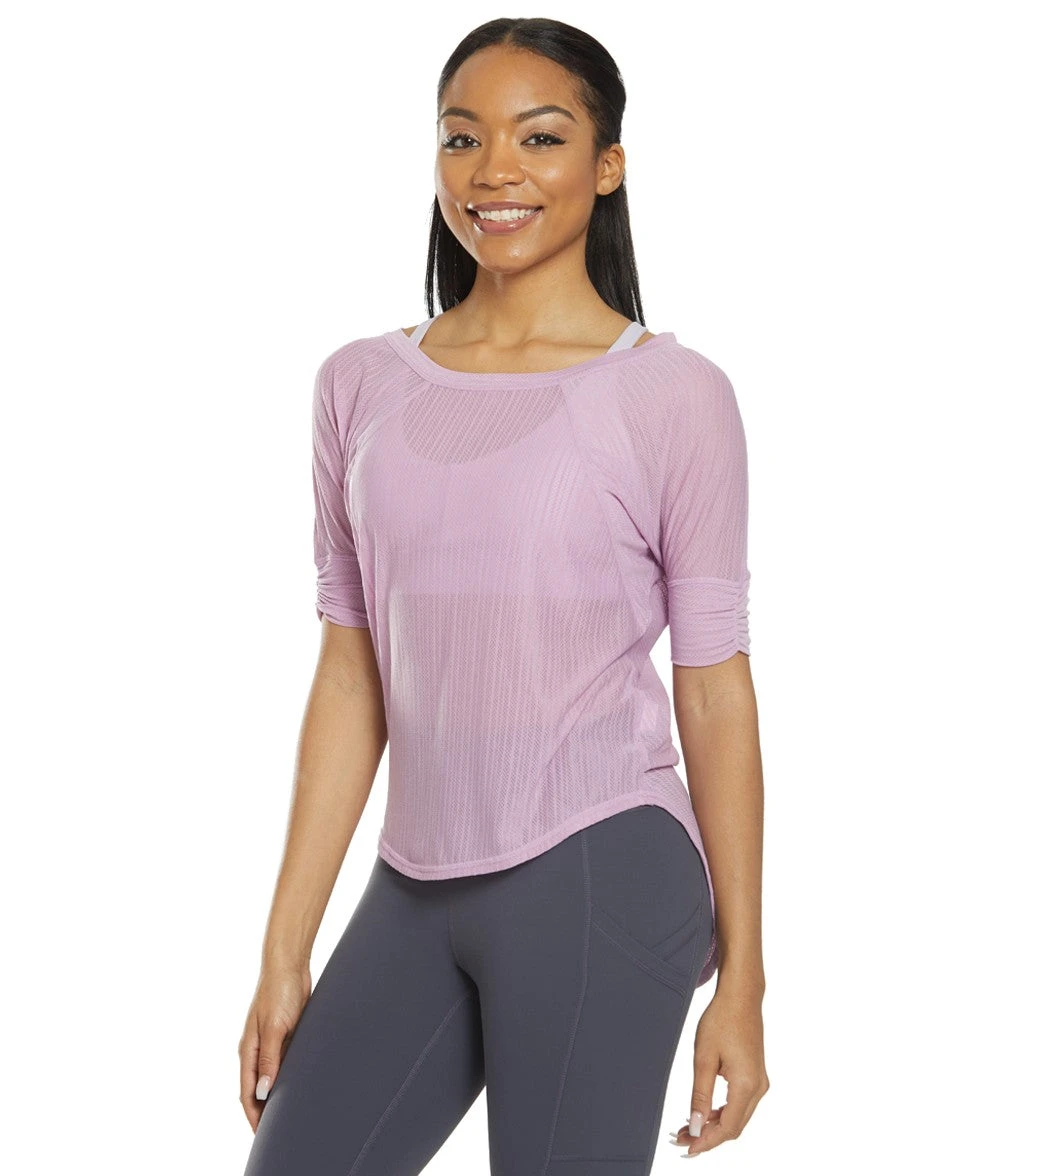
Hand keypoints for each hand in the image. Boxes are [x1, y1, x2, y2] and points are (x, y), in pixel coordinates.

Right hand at [238, 962, 311, 1131]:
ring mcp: (271, 1042)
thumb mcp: (275, 1027)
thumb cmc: (279, 992)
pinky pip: (284, 1063)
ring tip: (287, 1115)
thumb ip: (269, 1059)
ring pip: (272, 1077)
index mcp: (249, 1050)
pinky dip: (288, 1077)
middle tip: (275, 1131)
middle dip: (263, 1110)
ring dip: (276, 1094)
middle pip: (258, 1088)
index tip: (262, 1134)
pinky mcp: (285, 1035)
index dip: (254, 1114)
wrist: (290, 966)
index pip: (248, 1091)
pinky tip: (298, 1085)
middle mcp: (257, 1049)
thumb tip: (264, 1091)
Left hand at [668, 987, 768, 1156]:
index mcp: (746, 1084)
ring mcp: (759, 1082)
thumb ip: (700, 1095)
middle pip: (734, 1126)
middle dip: (708, 1136)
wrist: (741, 997)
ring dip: (714, 1125)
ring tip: (687, 1127)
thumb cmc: (721, 1020)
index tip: (686, 1148)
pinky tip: (703, 1113)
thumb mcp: (704, 1058)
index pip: (727, 1128)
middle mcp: (758, 1087)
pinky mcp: (755, 1076)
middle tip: (681, 1139)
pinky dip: (722, 1112)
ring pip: (737, 1117)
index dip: (706, 1142)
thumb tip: (695, 1126)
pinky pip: (740, 1104)